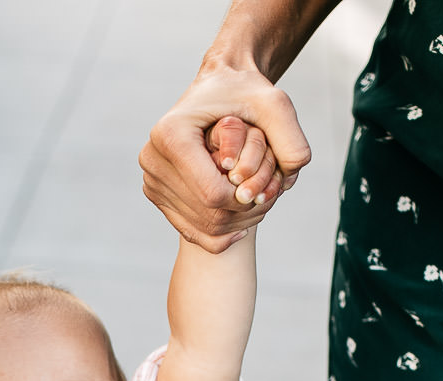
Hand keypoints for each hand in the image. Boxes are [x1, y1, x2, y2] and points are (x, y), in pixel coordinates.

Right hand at [141, 65, 309, 251]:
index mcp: (171, 134)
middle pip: (206, 213)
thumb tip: (290, 179)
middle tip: (268, 199)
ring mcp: (151, 177)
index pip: (212, 193)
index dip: (245, 200)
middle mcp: (152, 157)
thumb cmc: (246, 93)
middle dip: (243, 214)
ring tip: (257, 204)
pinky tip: (240, 220)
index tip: (267, 187)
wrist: (219, 86)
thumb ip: (291, 140)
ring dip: (235, 224)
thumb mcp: (276, 106)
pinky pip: (189, 230)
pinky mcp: (154, 192)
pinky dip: (219, 233)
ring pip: (200, 226)